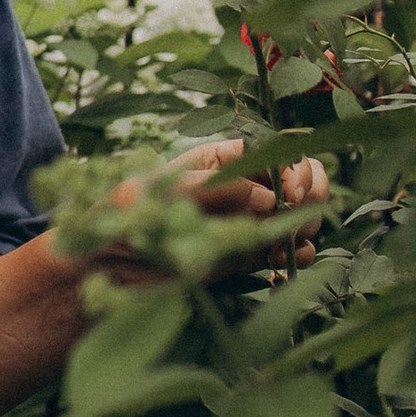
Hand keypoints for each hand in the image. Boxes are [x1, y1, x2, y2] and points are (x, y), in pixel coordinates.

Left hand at [100, 137, 330, 281]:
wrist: (105, 266)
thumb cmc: (123, 217)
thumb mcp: (161, 192)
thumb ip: (214, 190)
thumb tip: (266, 198)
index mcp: (221, 160)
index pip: (275, 150)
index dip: (293, 166)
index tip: (290, 193)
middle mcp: (240, 185)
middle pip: (300, 176)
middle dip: (310, 192)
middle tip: (296, 217)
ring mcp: (247, 219)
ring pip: (303, 212)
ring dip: (307, 224)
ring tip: (286, 244)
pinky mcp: (248, 253)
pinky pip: (290, 248)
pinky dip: (298, 254)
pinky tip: (279, 262)